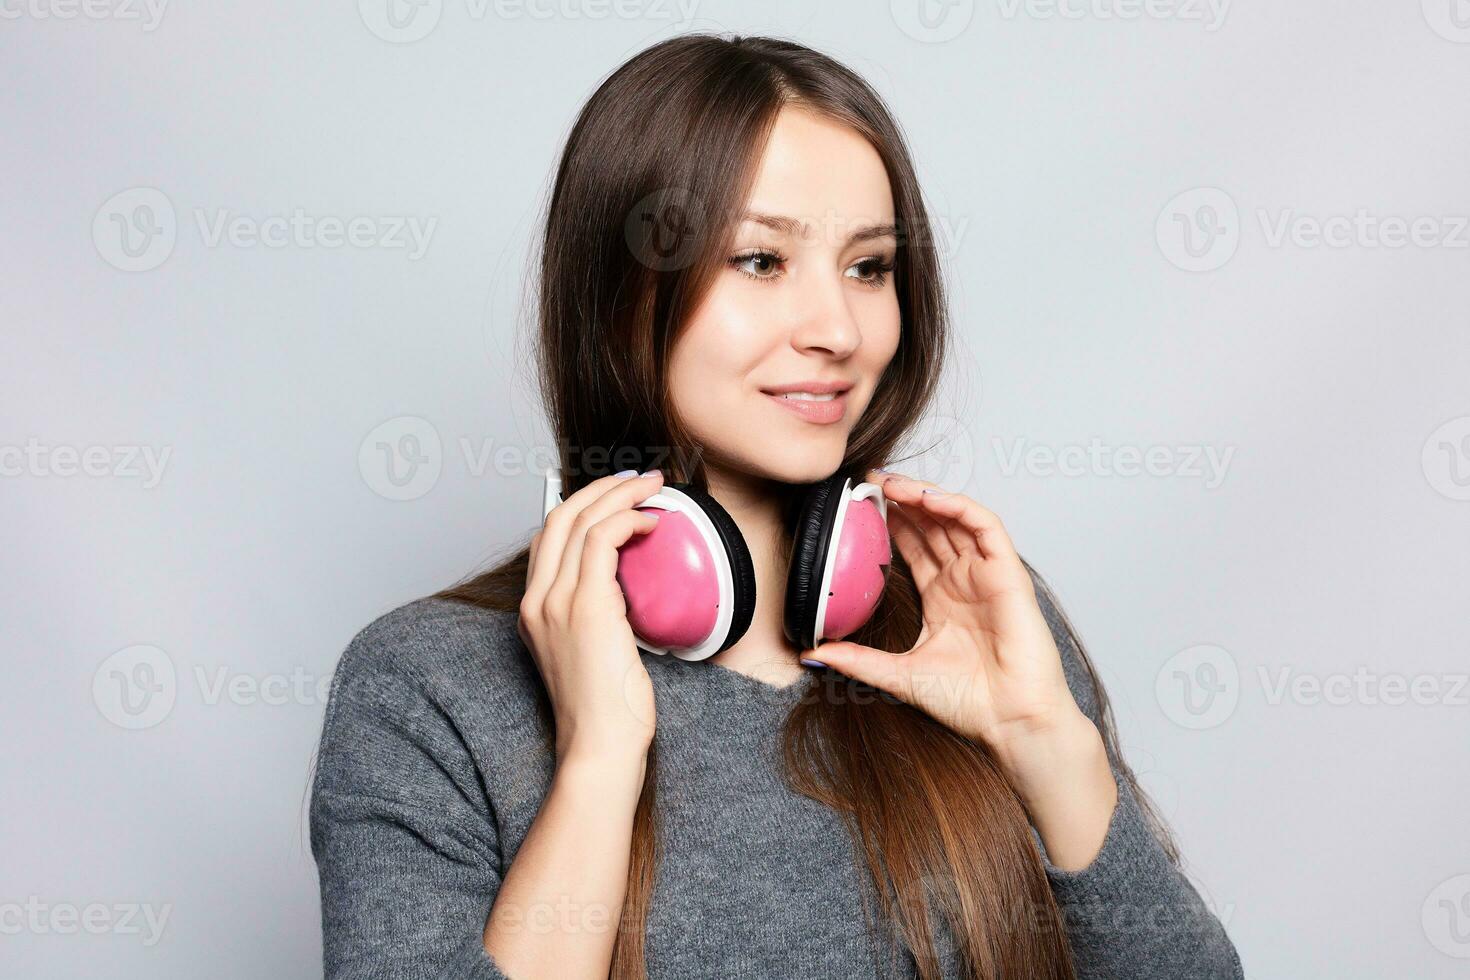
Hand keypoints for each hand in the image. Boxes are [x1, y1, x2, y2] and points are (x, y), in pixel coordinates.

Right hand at [520, 470, 663, 763]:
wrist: (599, 746)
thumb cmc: (605, 711)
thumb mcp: (591, 654)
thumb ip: (596, 617)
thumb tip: (626, 589)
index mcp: (534, 611)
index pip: (548, 538)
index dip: (581, 508)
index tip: (616, 498)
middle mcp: (537, 601)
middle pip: (560, 517)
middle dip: (601, 489)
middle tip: (639, 480)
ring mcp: (556, 601)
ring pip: (582, 520)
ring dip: (621, 494)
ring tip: (654, 487)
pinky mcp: (586, 605)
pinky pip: (603, 540)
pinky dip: (629, 520)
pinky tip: (653, 523)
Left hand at [806, 470, 1116, 866]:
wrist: (1009, 722)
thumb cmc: (968, 702)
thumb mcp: (896, 675)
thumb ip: (856, 660)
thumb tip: (810, 653)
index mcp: (942, 598)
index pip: (914, 547)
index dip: (891, 522)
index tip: (860, 504)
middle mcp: (964, 580)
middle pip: (932, 525)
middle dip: (903, 500)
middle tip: (870, 482)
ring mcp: (986, 574)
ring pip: (956, 517)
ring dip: (926, 495)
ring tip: (892, 483)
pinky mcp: (1008, 574)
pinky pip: (986, 526)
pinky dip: (959, 506)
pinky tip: (929, 499)